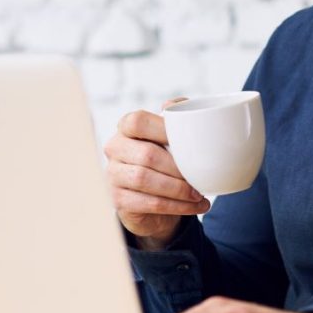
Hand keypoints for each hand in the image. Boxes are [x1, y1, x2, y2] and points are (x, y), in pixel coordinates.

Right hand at [103, 101, 209, 248]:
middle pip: (147, 155)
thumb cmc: (165, 160)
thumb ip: (176, 118)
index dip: (163, 129)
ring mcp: (112, 175)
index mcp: (126, 127)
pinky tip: (194, 206)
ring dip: (178, 189)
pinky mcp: (118, 200)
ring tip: (199, 194)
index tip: (189, 141)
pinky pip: (150, 202)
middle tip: (199, 176)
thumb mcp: (171, 137)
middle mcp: (114, 148)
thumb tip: (173, 106)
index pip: (137, 122)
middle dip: (178, 168)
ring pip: (146, 180)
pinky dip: (177, 206)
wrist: (153, 198)